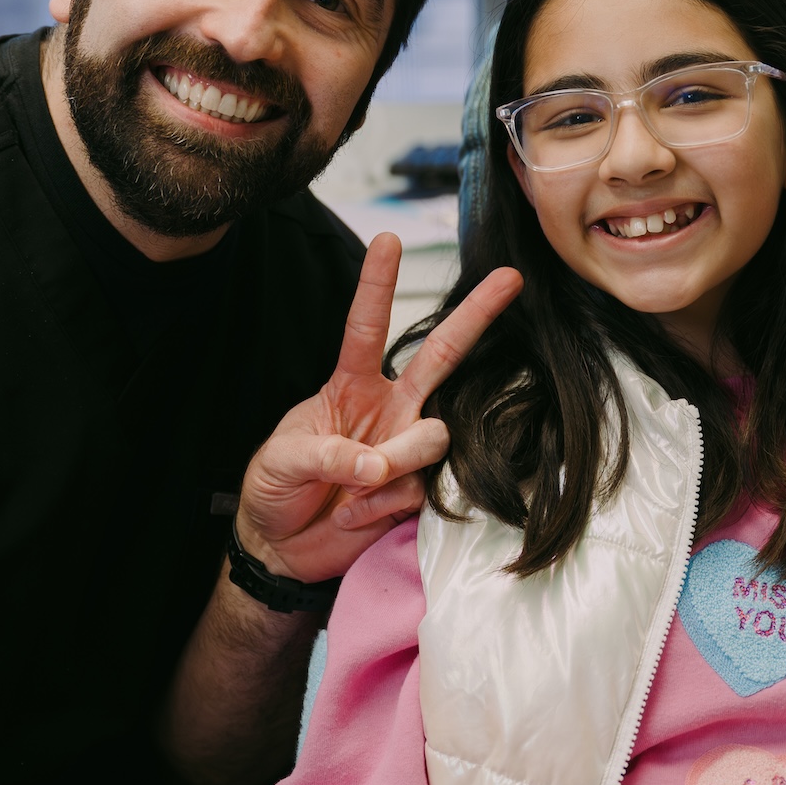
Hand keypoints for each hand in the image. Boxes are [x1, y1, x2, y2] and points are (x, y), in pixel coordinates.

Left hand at [236, 234, 521, 584]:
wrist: (281, 546)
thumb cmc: (275, 487)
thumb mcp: (281, 460)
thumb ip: (325, 454)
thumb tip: (374, 463)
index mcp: (350, 385)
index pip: (366, 327)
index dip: (378, 284)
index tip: (388, 238)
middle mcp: (389, 407)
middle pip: (441, 354)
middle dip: (475, 316)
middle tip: (510, 278)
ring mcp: (406, 446)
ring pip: (435, 434)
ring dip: (398, 458)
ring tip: (359, 483)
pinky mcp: (416, 489)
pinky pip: (418, 487)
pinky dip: (381, 505)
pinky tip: (355, 515)